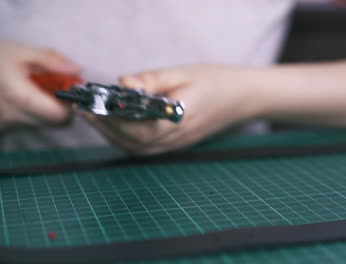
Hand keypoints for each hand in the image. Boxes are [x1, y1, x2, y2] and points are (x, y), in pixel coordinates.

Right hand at [0, 39, 79, 131]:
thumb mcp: (21, 51)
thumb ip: (51, 60)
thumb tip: (77, 71)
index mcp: (20, 97)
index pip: (60, 116)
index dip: (70, 104)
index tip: (68, 90)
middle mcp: (13, 117)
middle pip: (55, 123)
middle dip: (61, 106)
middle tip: (54, 88)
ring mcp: (7, 125)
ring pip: (43, 124)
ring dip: (47, 109)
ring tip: (35, 90)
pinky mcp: (4, 128)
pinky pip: (29, 124)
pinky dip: (33, 113)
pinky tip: (24, 97)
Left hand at [85, 65, 263, 154]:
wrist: (242, 98)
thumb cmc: (215, 82)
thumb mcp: (182, 73)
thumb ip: (150, 80)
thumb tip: (122, 83)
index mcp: (179, 119)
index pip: (138, 126)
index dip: (112, 119)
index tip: (92, 106)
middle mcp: (176, 138)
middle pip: (133, 142)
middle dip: (106, 128)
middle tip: (86, 112)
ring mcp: (177, 145)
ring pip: (137, 149)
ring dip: (113, 137)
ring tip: (96, 119)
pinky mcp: (177, 146)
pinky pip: (146, 149)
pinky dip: (126, 141)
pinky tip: (117, 128)